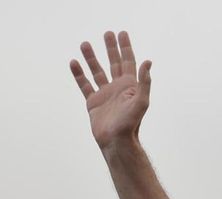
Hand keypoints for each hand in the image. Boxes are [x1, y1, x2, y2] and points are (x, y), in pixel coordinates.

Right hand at [70, 31, 151, 149]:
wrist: (116, 141)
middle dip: (111, 48)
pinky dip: (79, 74)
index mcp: (130, 86)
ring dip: (91, 57)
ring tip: (85, 43)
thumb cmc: (131, 124)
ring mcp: (105, 94)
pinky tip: (74, 62)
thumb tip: (148, 62)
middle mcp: (117, 88)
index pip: (128, 61)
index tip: (122, 33)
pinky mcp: (93, 102)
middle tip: (107, 33)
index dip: (126, 47)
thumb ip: (144, 82)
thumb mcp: (141, 102)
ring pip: (97, 71)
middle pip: (113, 62)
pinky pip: (84, 84)